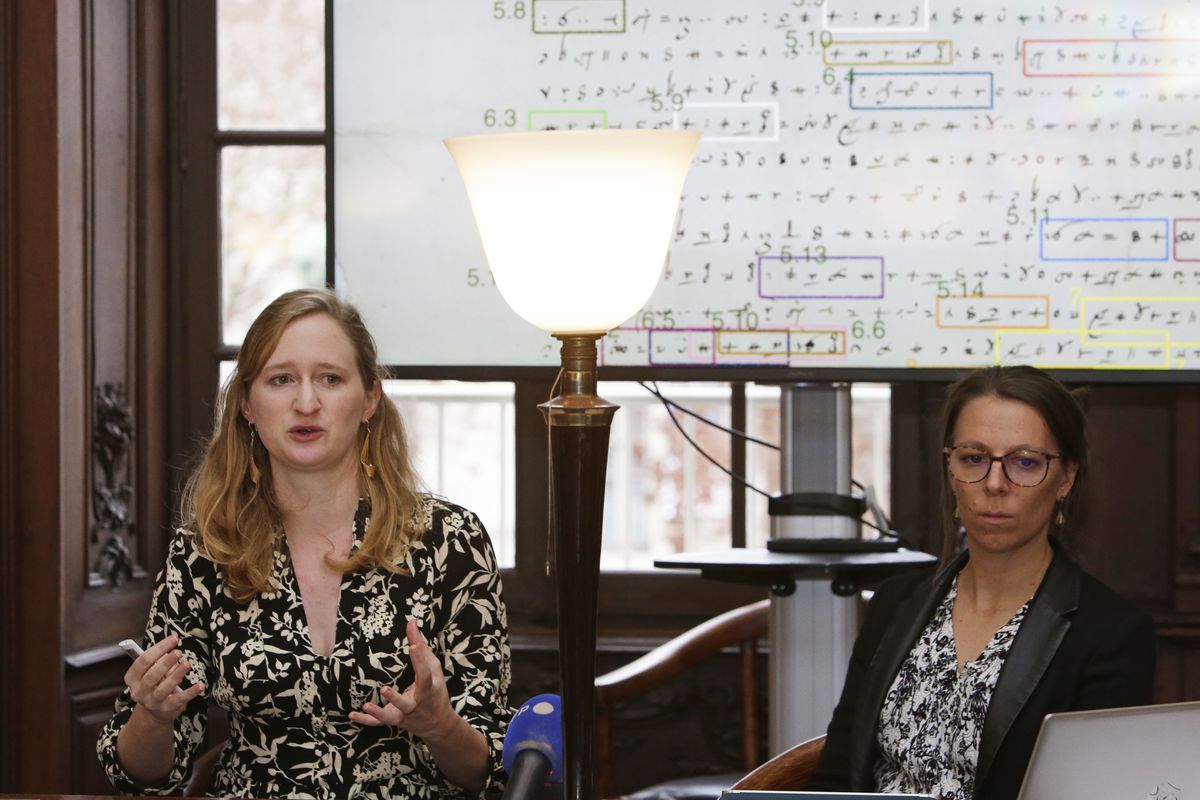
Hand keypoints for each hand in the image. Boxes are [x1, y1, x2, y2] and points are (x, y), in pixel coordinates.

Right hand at [124, 635, 204, 725]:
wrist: (155, 712)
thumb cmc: (154, 684)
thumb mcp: (151, 672)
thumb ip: (158, 662)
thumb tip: (171, 650)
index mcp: (132, 679)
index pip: (142, 661)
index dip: (158, 649)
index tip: (173, 639)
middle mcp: (139, 692)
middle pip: (152, 675)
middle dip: (166, 662)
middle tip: (178, 652)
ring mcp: (153, 702)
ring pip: (164, 688)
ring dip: (176, 675)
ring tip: (187, 664)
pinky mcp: (167, 709)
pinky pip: (180, 699)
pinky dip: (191, 692)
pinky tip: (200, 686)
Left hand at [351, 619, 457, 743]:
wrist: (438, 723)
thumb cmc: (435, 692)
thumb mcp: (434, 671)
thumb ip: (422, 649)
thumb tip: (411, 623)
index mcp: (427, 690)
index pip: (423, 674)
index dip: (419, 659)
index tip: (412, 645)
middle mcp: (415, 705)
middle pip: (405, 703)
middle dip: (395, 698)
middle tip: (384, 689)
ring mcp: (403, 715)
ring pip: (389, 717)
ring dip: (378, 713)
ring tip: (366, 705)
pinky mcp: (394, 720)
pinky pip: (378, 723)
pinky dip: (365, 720)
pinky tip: (352, 714)